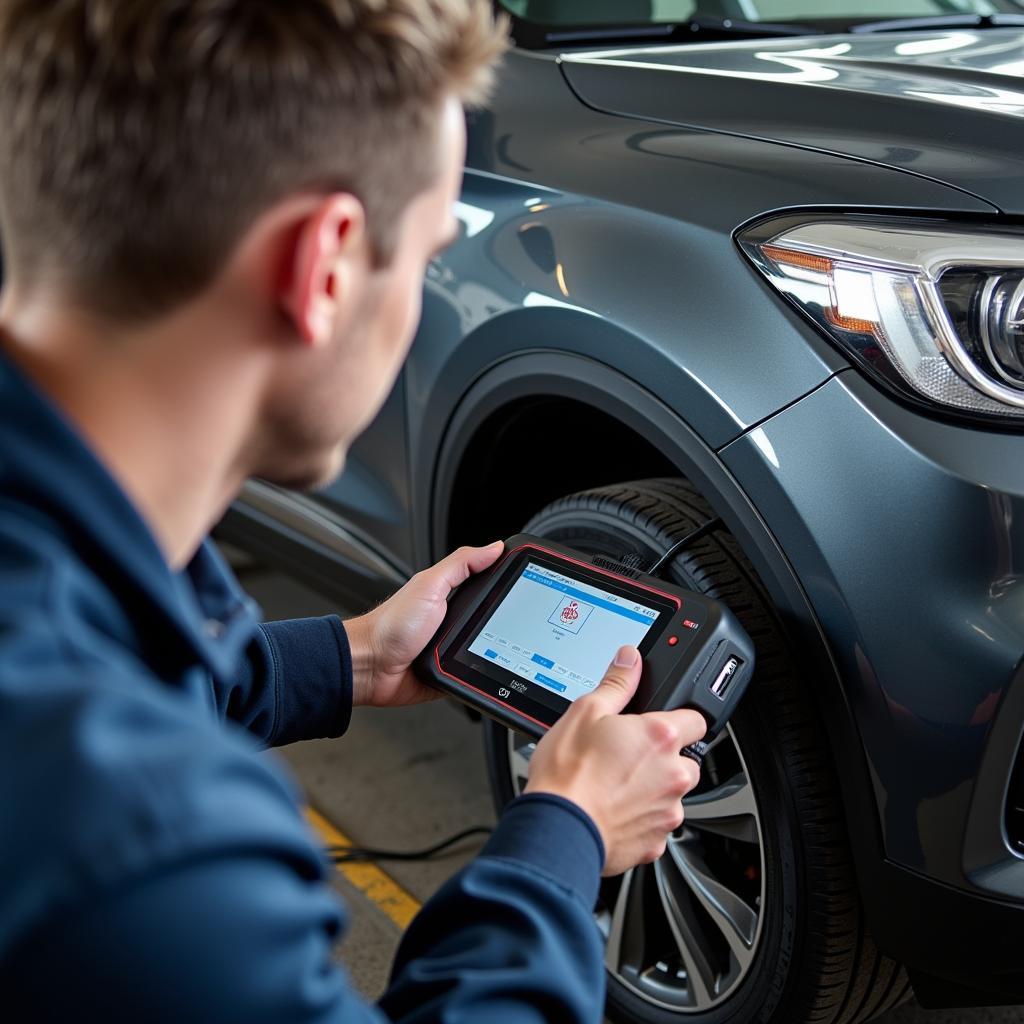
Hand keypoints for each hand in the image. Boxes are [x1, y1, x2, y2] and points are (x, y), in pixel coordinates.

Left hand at [344, 541, 504, 707]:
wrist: (370, 666)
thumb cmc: (390, 626)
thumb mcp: (430, 585)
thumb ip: (461, 564)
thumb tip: (494, 547)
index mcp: (452, 597)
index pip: (490, 586)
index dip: (509, 584)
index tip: (528, 582)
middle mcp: (455, 622)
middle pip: (495, 621)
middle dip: (506, 626)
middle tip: (515, 626)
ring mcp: (454, 649)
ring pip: (490, 650)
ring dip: (495, 653)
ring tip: (500, 651)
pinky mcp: (452, 674)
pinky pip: (475, 675)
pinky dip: (479, 675)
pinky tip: (482, 671)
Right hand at [525, 645, 706, 876]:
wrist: (558, 829)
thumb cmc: (569, 774)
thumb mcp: (586, 711)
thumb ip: (617, 683)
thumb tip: (630, 659)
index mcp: (660, 737)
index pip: (698, 719)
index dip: (680, 718)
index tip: (662, 723)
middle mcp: (673, 775)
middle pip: (686, 760)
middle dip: (664, 757)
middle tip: (628, 755)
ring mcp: (667, 812)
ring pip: (672, 795)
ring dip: (653, 790)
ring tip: (614, 785)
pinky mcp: (656, 843)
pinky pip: (656, 825)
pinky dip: (640, 819)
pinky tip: (612, 810)